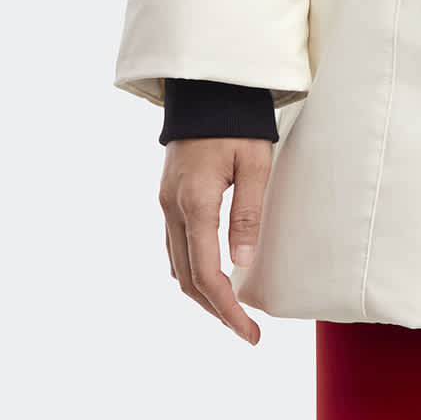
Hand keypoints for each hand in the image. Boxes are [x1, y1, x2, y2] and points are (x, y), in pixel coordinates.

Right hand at [159, 135, 271, 343]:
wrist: (206, 88)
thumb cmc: (237, 121)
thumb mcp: (254, 163)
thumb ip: (247, 212)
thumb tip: (242, 262)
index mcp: (195, 203)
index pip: (206, 274)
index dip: (228, 309)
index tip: (251, 332)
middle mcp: (173, 209)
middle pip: (187, 279)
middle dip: (216, 310)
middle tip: (246, 330)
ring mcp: (166, 204)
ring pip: (177, 266)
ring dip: (202, 294)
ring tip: (232, 311)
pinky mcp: (168, 198)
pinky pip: (175, 247)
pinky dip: (192, 271)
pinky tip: (212, 276)